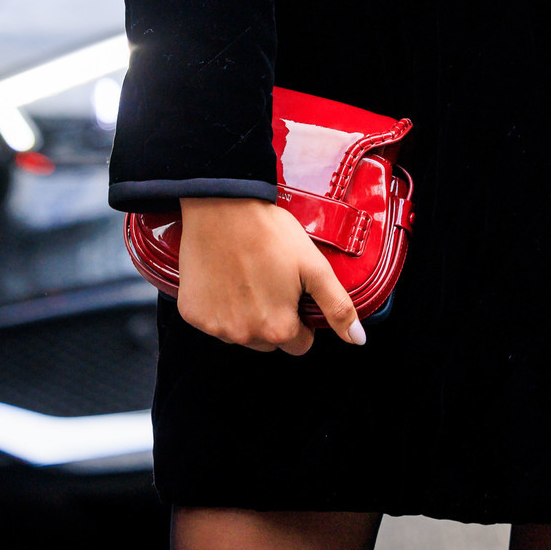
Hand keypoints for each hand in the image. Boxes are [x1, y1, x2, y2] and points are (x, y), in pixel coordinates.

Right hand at [176, 196, 365, 354]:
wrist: (224, 206)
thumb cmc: (270, 233)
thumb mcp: (314, 267)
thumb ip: (338, 307)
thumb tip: (358, 340)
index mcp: (278, 328)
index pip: (299, 343)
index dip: (300, 318)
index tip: (293, 292)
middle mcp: (244, 335)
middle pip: (269, 341)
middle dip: (273, 318)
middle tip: (270, 280)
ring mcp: (216, 327)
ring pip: (240, 333)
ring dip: (245, 314)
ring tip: (247, 275)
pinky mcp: (192, 314)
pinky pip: (212, 321)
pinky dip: (219, 306)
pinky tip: (224, 277)